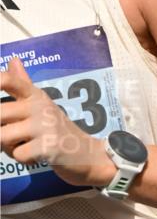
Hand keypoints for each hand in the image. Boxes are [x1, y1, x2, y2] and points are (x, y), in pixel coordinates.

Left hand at [0, 57, 115, 187]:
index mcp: (36, 95)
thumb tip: (13, 59)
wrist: (86, 154)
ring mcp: (46, 126)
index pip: (10, 81)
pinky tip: (36, 156)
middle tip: (11, 135)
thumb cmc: (57, 129)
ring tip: (23, 145)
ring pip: (3, 136)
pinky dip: (23, 159)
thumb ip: (23, 84)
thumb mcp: (41, 104)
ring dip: (8, 147)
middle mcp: (40, 107)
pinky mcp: (49, 147)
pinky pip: (18, 154)